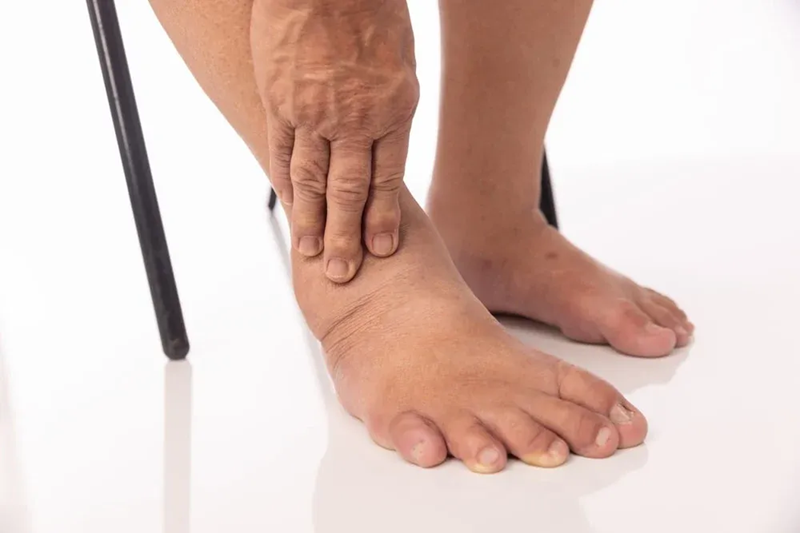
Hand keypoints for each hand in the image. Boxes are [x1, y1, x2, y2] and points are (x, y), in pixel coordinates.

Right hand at [251, 0, 418, 282]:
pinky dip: (284, 182)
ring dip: (312, 220)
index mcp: (393, 108)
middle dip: (347, 235)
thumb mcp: (400, 58)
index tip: (381, 249)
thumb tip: (384, 132)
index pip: (386, 178)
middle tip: (345, 273)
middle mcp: (354, 118)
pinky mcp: (280, 100)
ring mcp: (313, 111)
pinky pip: (281, 150)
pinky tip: (289, 207)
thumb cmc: (374, 9)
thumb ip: (391, 102)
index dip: (383, 217)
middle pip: (349, 189)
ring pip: (312, 179)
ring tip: (312, 254)